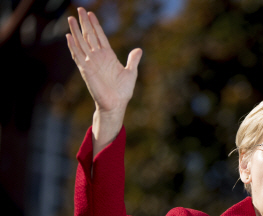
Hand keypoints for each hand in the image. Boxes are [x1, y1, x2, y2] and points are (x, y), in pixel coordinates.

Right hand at [66, 7, 142, 156]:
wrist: (116, 104)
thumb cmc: (123, 91)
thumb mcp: (131, 72)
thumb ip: (133, 60)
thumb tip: (139, 50)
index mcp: (108, 56)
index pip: (100, 36)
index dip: (95, 25)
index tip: (91, 13)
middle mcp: (98, 57)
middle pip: (89, 36)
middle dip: (84, 23)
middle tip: (79, 9)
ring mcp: (91, 62)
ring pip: (81, 43)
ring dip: (76, 31)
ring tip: (71, 18)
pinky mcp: (86, 70)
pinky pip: (78, 56)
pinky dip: (73, 47)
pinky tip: (68, 37)